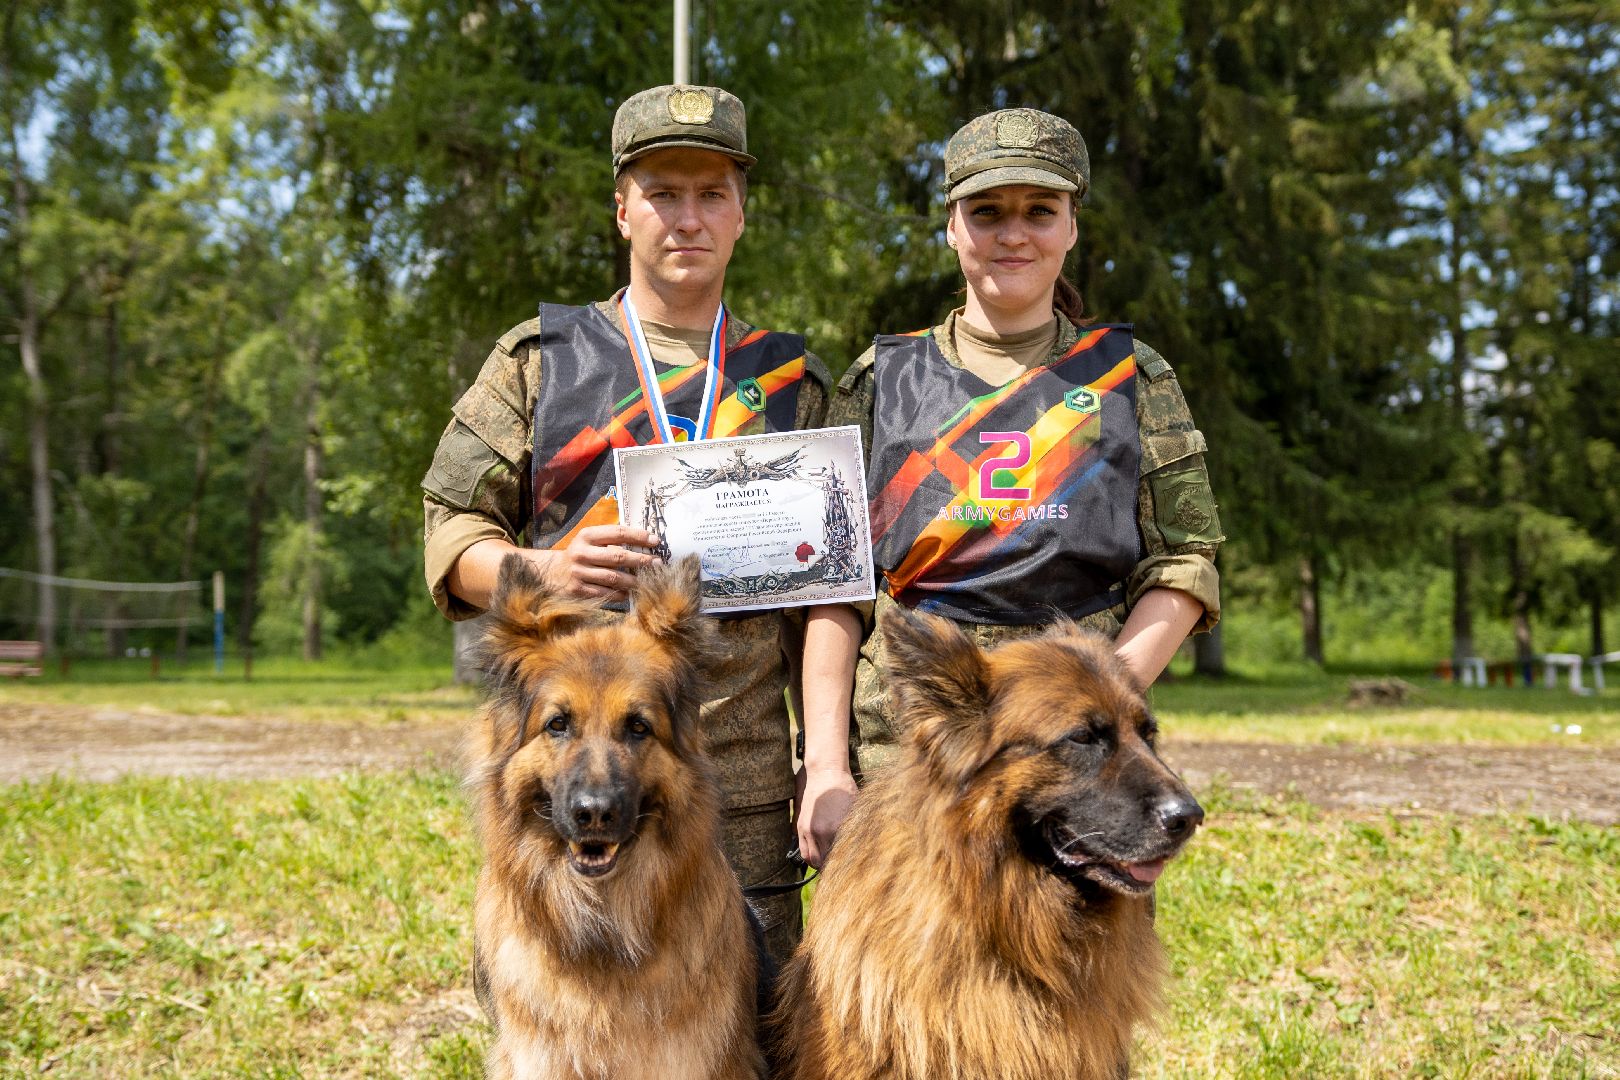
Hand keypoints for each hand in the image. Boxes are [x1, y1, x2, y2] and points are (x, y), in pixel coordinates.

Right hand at [541, 525, 659, 600]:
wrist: (551, 573)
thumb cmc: (580, 554)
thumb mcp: (589, 541)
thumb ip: (610, 539)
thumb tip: (644, 542)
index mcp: (586, 536)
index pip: (617, 533)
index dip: (638, 536)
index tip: (655, 540)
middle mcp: (582, 553)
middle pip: (618, 556)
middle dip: (641, 560)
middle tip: (657, 563)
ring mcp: (579, 573)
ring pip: (613, 578)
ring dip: (633, 580)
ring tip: (647, 580)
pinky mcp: (578, 590)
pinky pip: (605, 593)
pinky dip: (620, 594)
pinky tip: (629, 593)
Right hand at [794, 766, 857, 868]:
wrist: (825, 773)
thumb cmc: (845, 789)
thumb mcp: (855, 810)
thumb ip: (856, 831)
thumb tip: (865, 847)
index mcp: (833, 829)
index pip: (838, 857)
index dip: (845, 866)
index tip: (852, 869)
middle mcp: (818, 832)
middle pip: (823, 862)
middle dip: (831, 867)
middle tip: (842, 869)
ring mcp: (807, 829)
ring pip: (810, 859)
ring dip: (819, 864)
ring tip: (829, 864)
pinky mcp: (800, 826)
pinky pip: (803, 849)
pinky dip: (810, 856)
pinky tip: (819, 854)